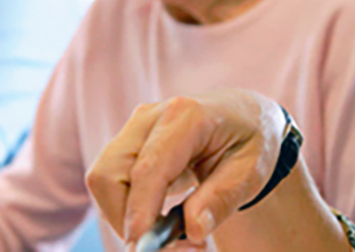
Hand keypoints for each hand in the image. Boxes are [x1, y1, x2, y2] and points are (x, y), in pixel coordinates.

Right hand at [86, 89, 286, 247]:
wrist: (244, 116)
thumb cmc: (250, 140)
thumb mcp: (251, 171)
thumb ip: (222, 198)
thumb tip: (193, 230)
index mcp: (186, 116)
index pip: (148, 168)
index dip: (140, 210)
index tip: (142, 247)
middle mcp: (151, 117)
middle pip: (109, 174)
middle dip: (127, 219)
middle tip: (169, 248)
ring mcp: (134, 129)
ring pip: (103, 180)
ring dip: (126, 218)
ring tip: (171, 238)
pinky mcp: (127, 144)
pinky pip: (110, 183)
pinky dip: (129, 211)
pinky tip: (161, 222)